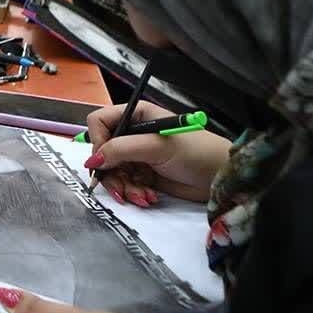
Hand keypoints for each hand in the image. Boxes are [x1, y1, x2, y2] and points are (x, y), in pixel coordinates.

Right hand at [85, 102, 230, 205]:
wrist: (219, 177)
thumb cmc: (195, 152)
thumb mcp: (157, 146)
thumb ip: (122, 150)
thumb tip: (92, 161)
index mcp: (136, 115)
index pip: (100, 122)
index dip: (98, 141)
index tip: (104, 160)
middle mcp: (133, 133)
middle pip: (103, 152)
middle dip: (111, 173)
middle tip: (121, 189)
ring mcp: (137, 155)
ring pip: (112, 171)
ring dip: (124, 187)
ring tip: (142, 197)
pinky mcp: (143, 175)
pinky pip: (125, 184)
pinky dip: (133, 193)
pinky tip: (148, 197)